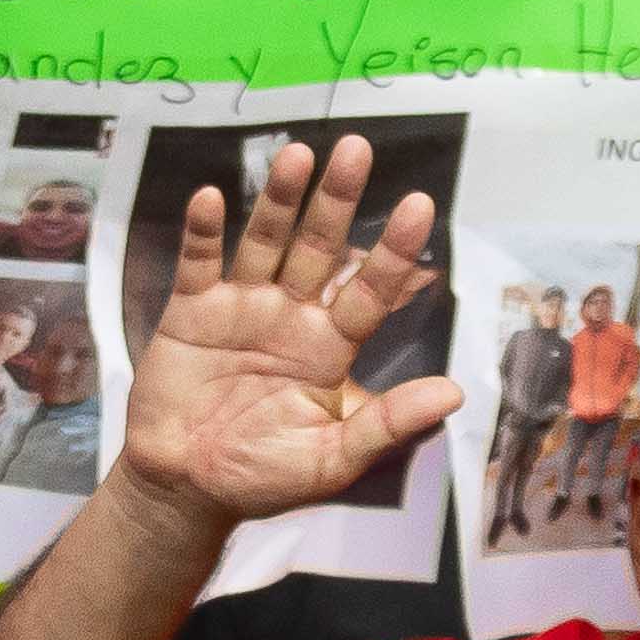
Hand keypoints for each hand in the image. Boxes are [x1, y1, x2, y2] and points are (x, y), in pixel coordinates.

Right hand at [115, 139, 461, 530]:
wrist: (186, 490)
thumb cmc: (261, 477)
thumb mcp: (332, 461)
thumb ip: (387, 426)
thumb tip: (453, 394)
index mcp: (329, 348)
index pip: (370, 290)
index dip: (394, 251)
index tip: (419, 207)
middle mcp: (290, 316)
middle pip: (319, 248)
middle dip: (338, 201)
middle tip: (358, 150)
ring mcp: (240, 308)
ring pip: (265, 243)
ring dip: (279, 200)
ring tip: (297, 155)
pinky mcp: (191, 313)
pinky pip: (200, 264)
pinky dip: (204, 233)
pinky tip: (211, 197)